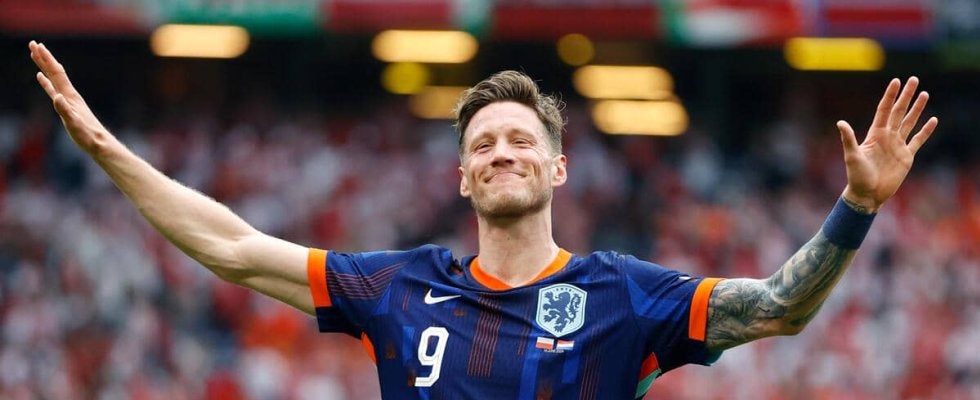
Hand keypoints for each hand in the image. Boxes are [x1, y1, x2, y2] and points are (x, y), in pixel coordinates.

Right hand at [29, 40, 112, 154]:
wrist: (99, 143)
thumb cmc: (87, 136)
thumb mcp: (74, 124)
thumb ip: (65, 111)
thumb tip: (57, 97)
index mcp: (69, 96)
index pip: (56, 73)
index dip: (46, 59)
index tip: (37, 46)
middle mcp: (69, 94)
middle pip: (54, 71)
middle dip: (43, 57)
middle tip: (33, 43)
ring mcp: (68, 99)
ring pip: (53, 78)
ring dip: (44, 66)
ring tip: (36, 55)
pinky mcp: (66, 106)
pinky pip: (52, 90)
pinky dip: (46, 82)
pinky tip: (40, 78)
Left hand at [837, 77, 937, 212]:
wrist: (867, 194)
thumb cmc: (856, 176)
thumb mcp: (852, 156)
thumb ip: (848, 139)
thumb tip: (840, 122)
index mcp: (875, 134)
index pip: (884, 110)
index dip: (890, 96)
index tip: (896, 81)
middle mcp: (887, 137)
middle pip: (899, 111)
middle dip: (906, 96)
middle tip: (914, 79)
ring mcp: (897, 145)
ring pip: (909, 122)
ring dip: (917, 109)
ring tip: (925, 94)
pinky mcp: (906, 157)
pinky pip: (918, 140)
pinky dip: (926, 131)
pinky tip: (933, 120)